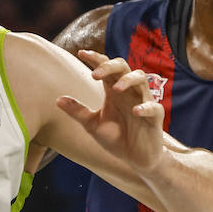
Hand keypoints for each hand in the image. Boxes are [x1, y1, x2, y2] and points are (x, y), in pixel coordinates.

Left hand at [57, 51, 164, 171]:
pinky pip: (155, 108)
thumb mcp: (92, 125)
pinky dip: (146, 107)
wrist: (136, 158)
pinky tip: (135, 111)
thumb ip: (78, 112)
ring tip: (116, 89)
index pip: (106, 68)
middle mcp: (129, 92)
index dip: (96, 59)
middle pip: (124, 67)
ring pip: (142, 80)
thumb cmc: (116, 137)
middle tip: (95, 75)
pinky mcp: (155, 118)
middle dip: (110, 66)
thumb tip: (57, 100)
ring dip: (129, 81)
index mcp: (113, 91)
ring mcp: (143, 102)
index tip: (81, 53)